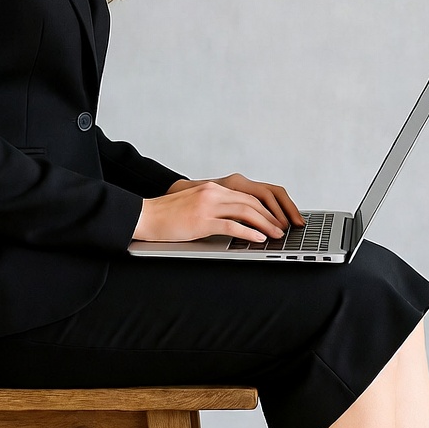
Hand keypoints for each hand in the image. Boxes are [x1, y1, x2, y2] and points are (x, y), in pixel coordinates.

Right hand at [133, 175, 302, 242]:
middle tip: (282, 228)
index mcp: (212, 188)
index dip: (265, 207)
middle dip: (271, 216)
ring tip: (276, 235)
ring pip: (246, 212)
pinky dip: (248, 233)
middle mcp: (212, 192)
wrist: (146, 215)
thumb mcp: (195, 204)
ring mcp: (207, 205)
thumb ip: (215, 207)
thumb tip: (237, 221)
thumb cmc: (169, 214)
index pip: (247, 195)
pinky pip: (232, 225)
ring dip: (265, 225)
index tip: (276, 218)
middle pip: (251, 202)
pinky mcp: (202, 220)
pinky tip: (258, 239)